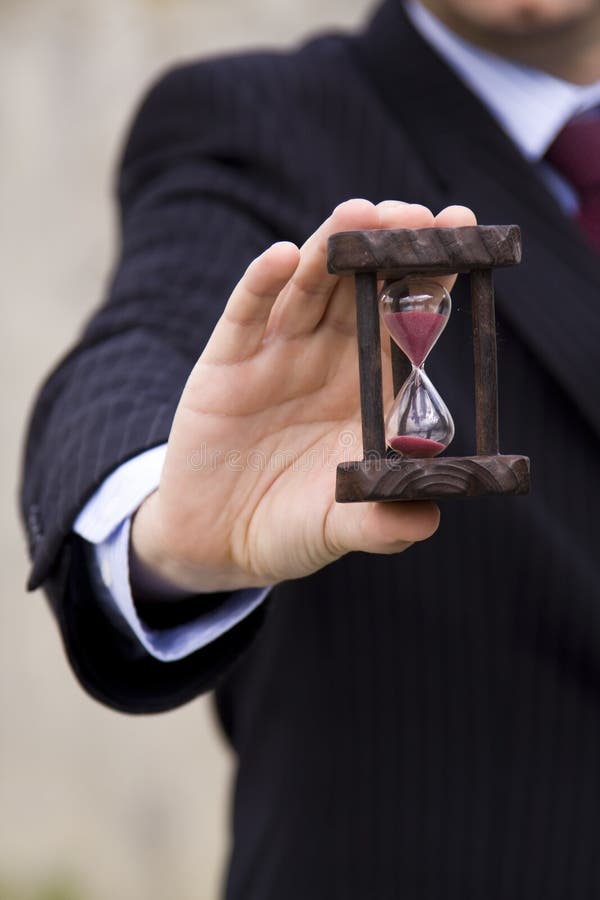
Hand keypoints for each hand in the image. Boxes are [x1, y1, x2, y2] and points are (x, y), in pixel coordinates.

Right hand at [131, 199, 476, 593]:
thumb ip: (382, 526)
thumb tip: (426, 520)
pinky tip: (282, 258)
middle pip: (361, 287)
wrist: (216, 539)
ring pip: (307, 287)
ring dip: (330, 248)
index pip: (408, 319)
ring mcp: (277, 354)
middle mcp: (328, 359)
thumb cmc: (290, 527)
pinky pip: (246, 314)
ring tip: (356, 214)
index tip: (462, 232)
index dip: (434, 276)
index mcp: (369, 388)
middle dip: (386, 246)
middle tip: (413, 214)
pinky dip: (262, 284)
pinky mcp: (228, 362)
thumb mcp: (339, 528)